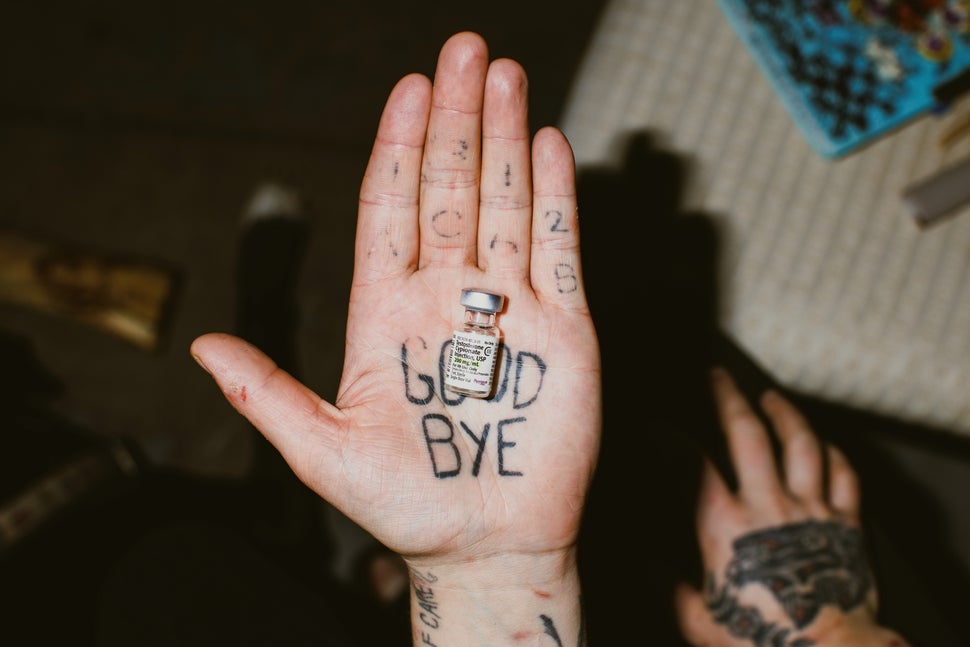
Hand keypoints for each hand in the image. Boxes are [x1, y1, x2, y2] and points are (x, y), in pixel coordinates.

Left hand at [191, 31, 599, 643]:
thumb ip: (267, 394)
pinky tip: (548, 143)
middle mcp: (446, 298)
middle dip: (454, 120)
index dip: (398, 149)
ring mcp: (508, 308)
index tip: (407, 89)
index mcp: (386, 313)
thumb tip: (202, 348)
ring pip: (505, 204)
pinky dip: (555, 196)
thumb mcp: (323, 453)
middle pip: (450, 189)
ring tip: (503, 75)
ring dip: (504, 139)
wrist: (487, 546)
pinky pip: (557, 249)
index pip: (390, 210)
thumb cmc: (406, 508)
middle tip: (462, 51)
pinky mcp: (564, 327)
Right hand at [675, 369, 909, 646]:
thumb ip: (668, 585)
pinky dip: (832, 451)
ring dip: (784, 413)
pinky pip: (844, 474)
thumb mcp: (697, 619)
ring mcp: (811, 509)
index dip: (669, 438)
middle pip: (748, 433)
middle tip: (718, 375)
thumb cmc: (761, 641)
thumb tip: (645, 563)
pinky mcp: (846, 523)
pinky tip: (823, 442)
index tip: (656, 425)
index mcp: (725, 525)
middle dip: (728, 397)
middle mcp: (768, 505)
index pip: (691, 464)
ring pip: (801, 443)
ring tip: (772, 397)